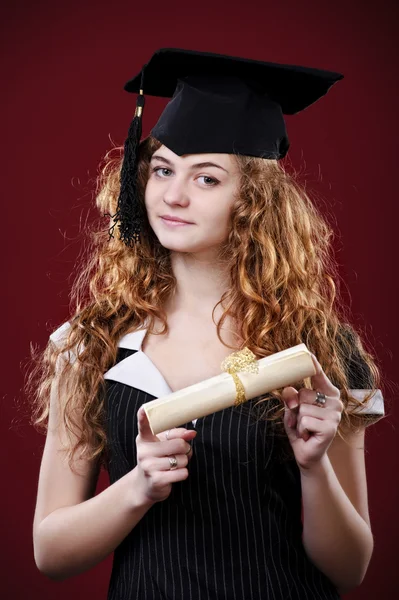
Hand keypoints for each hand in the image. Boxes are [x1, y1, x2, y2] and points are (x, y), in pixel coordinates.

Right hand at [135, 406, 196, 503]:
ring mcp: (149, 466)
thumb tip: (192, 433)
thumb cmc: (158, 460)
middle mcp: (144, 451)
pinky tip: (173, 474)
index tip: (144, 409)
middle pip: (178, 444)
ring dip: (183, 462)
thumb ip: (177, 436)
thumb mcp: (164, 444)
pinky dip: (182, 473)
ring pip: (182, 459)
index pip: (144, 425)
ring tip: (173, 465)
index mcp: (145, 438)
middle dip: (185, 449)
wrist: (146, 485)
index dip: (144, 416)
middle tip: (178, 452)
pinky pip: (182, 472)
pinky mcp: (156, 480)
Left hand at [281, 354, 342, 471]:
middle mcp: (335, 402)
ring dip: (297, 420)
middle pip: (304, 393)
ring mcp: (335, 415)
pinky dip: (300, 429)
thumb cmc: (301, 428)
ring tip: (305, 428)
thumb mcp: (292, 409)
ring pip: (302, 408)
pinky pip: (304, 420)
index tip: (308, 353)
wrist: (307, 454)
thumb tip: (288, 389)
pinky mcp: (330, 428)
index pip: (318, 375)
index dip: (312, 365)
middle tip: (301, 419)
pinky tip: (308, 435)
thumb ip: (290, 397)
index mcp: (328, 393)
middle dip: (296, 407)